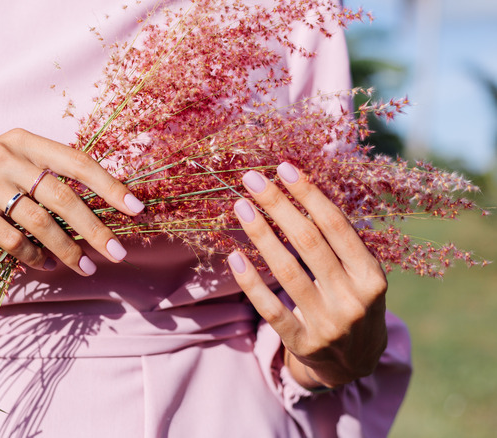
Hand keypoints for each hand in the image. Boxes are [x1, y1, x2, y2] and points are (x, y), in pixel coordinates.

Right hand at [0, 129, 143, 307]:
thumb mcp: (9, 164)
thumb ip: (45, 174)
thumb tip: (100, 203)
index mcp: (22, 140)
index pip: (75, 161)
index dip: (109, 185)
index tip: (136, 207)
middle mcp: (3, 154)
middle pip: (61, 195)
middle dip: (93, 228)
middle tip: (116, 252)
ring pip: (38, 221)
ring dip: (66, 249)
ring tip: (85, 267)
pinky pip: (10, 238)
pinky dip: (32, 255)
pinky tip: (43, 265)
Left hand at [227, 162, 387, 387]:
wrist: (355, 363)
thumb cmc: (353, 302)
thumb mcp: (361, 274)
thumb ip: (339, 241)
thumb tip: (301, 188)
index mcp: (372, 276)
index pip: (336, 226)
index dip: (309, 194)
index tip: (283, 168)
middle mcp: (353, 300)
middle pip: (308, 242)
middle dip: (278, 205)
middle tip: (252, 179)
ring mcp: (328, 324)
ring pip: (287, 271)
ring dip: (261, 234)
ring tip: (241, 206)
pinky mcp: (303, 343)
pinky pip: (271, 309)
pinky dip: (251, 282)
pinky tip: (234, 256)